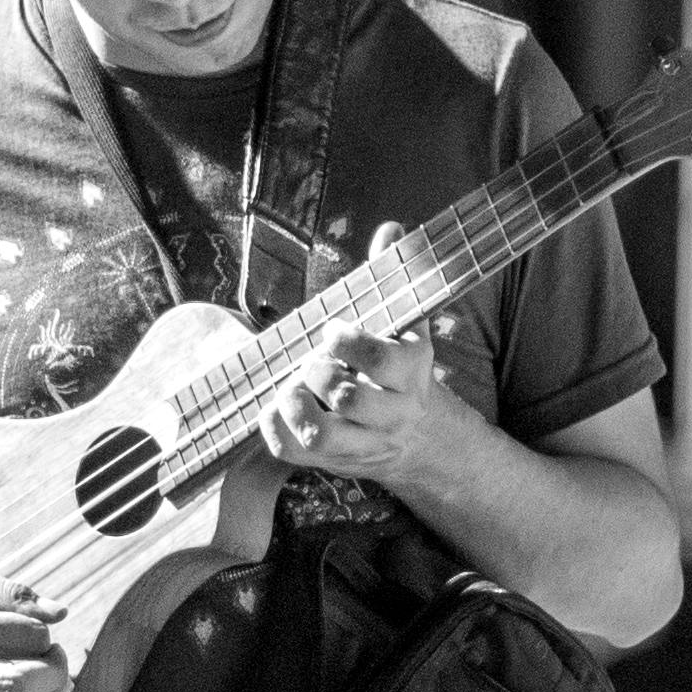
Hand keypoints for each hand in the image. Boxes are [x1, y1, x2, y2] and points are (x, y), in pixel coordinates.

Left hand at [265, 245, 459, 486]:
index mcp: (413, 371)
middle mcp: (394, 412)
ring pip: (321, 433)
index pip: (379, 358)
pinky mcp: (335, 462)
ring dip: (294, 404)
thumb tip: (390, 229)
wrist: (418, 436)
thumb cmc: (399, 367)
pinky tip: (274, 405)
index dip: (345, 340)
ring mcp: (365, 443)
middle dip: (317, 371)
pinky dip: (272, 428)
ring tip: (290, 386)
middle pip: (348, 396)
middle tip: (311, 359)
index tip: (331, 330)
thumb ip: (393, 277)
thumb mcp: (405, 324)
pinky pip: (292, 452)